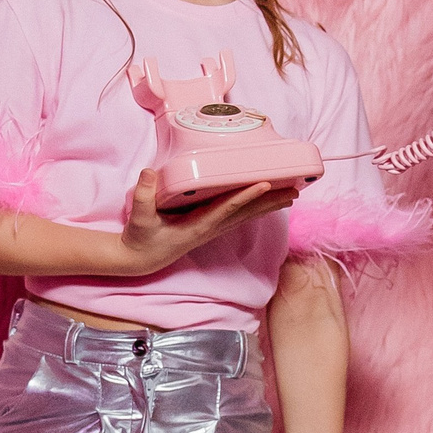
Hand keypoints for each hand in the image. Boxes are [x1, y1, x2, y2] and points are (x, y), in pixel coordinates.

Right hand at [112, 171, 299, 278]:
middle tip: (294, 190)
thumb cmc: (140, 239)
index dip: (246, 196)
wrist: (139, 259)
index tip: (265, 184)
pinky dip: (254, 207)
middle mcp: (209, 228)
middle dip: (270, 202)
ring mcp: (211, 229)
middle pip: (245, 213)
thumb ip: (143, 195)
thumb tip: (148, 172)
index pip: (226, 208)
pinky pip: (237, 216)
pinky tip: (266, 202)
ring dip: (268, 205)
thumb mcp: (138, 217)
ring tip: (290, 195)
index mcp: (196, 226)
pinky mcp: (208, 227)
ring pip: (245, 215)